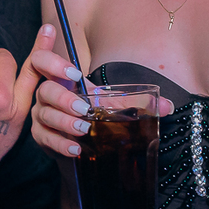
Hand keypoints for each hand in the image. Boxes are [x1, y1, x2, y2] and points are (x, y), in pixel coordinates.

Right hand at [26, 46, 173, 158]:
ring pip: (44, 115)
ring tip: (83, 129)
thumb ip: (137, 103)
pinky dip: (61, 144)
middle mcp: (48, 95)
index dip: (53, 62)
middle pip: (45, 90)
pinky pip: (45, 138)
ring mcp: (42, 116)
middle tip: (83, 109)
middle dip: (63, 98)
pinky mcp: (41, 137)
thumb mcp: (114, 106)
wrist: (84, 144)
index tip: (75, 73)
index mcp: (63, 79)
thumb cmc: (97, 117)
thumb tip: (168, 107)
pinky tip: (76, 148)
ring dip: (64, 122)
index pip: (43, 60)